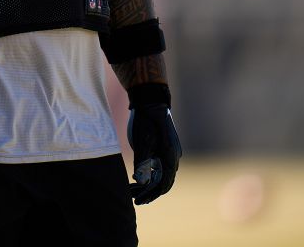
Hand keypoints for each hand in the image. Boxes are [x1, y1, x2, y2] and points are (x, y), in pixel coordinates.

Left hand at [126, 85, 181, 204]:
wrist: (150, 103)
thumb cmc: (145, 121)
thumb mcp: (141, 142)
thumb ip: (142, 162)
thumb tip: (141, 182)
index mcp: (170, 156)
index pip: (164, 184)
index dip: (151, 195)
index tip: (138, 201)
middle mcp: (173, 157)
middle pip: (163, 182)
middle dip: (148, 192)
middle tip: (132, 198)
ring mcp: (169, 153)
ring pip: (160, 175)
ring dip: (147, 184)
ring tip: (131, 190)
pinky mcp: (163, 149)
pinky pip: (158, 167)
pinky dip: (149, 175)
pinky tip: (136, 178)